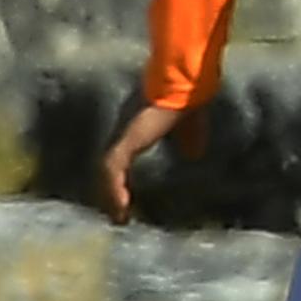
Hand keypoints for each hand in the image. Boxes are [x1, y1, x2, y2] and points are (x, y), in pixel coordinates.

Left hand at [96, 87, 212, 223]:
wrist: (183, 83)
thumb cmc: (187, 98)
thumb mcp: (191, 127)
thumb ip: (190, 139)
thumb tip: (194, 154)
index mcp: (136, 127)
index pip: (121, 156)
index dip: (122, 177)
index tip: (128, 197)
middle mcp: (124, 131)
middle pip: (108, 167)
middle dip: (111, 192)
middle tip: (119, 215)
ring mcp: (122, 136)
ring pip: (105, 172)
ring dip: (111, 196)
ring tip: (120, 217)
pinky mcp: (125, 141)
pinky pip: (112, 170)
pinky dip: (115, 190)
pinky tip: (122, 209)